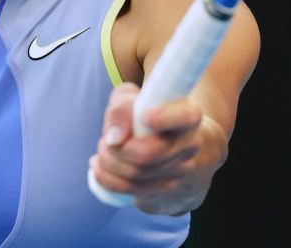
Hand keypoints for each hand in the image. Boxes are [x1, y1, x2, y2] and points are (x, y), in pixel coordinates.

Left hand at [89, 82, 215, 215]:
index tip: (145, 117)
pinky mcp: (166, 189)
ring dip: (109, 164)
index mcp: (187, 115)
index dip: (164, 118)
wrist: (160, 137)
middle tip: (105, 140)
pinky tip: (99, 168)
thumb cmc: (141, 111)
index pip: (184, 117)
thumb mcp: (128, 98)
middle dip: (116, 149)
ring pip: (136, 176)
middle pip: (148, 154)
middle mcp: (190, 144)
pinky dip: (109, 180)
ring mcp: (182, 170)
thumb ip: (121, 108)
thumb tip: (114, 139)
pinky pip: (132, 191)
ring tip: (103, 151)